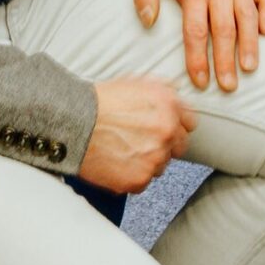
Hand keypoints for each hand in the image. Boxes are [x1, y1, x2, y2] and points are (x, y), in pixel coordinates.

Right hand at [78, 76, 193, 192]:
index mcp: (170, 106)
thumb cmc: (101, 101)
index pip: (189, 123)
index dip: (174, 125)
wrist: (74, 122)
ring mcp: (155, 158)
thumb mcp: (136, 82)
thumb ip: (163, 90)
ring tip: (123, 149)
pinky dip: (132, 175)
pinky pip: (143, 181)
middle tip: (139, 140)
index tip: (161, 128)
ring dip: (148, 160)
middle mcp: (168, 132)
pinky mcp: (139, 180)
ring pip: (160, 165)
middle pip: (178, 146)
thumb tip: (177, 96)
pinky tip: (116, 162)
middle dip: (163, 144)